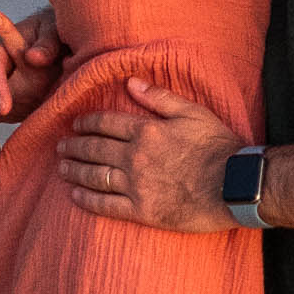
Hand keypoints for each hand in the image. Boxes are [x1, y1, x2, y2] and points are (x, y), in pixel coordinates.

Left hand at [56, 78, 241, 231]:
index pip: (106, 124)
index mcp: (146, 130)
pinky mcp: (142, 211)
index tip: (75, 124)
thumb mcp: (191, 112)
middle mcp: (135, 157)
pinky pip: (106, 205)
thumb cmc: (217, 146)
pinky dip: (87, 200)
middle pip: (95, 149)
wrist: (233, 185)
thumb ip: (158, 97)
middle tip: (60, 146)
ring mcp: (136, 185)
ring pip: (95, 176)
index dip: (87, 123)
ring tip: (61, 168)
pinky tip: (75, 195)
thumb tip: (130, 83)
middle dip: (74, 146)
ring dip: (74, 170)